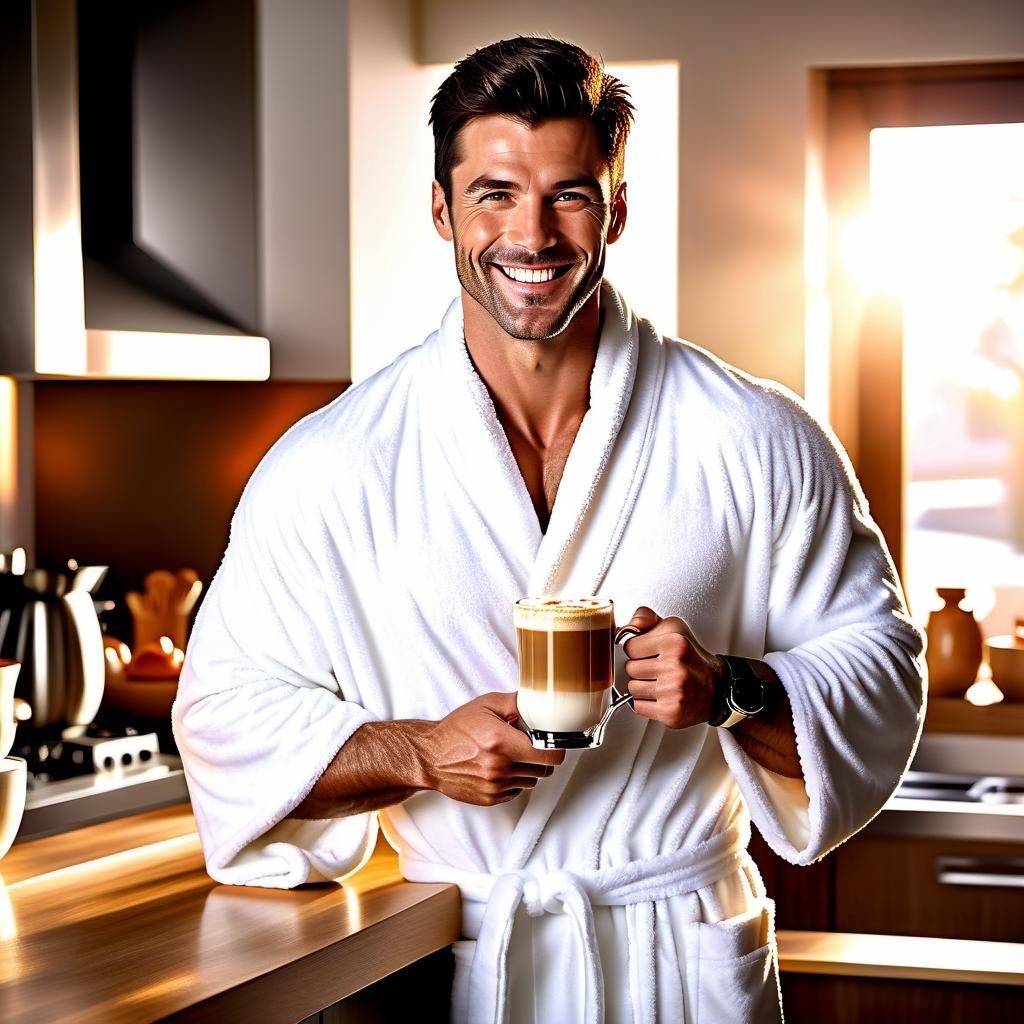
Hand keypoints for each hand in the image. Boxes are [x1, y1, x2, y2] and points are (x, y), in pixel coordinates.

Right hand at [417, 692, 564, 805]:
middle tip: (527, 745)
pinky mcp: (490, 798)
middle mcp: (499, 767)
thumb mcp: (486, 705)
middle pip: (543, 770)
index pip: (549, 755)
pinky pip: (516, 791)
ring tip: (509, 755)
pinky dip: (513, 780)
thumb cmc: (456, 730)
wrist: (430, 756)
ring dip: (527, 769)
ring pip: (531, 781)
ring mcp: (495, 786)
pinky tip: (499, 767)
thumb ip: (516, 703)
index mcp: (501, 742)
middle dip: (540, 757)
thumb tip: (540, 702)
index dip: (556, 749)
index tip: (553, 744)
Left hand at [620, 607, 724, 729]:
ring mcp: (674, 691)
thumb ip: (645, 617)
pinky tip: (660, 696)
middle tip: (656, 668)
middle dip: (639, 669)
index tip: (648, 652)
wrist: (716, 687)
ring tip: (659, 682)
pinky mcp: (671, 712)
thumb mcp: (673, 627)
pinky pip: (638, 707)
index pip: (630, 646)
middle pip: (630, 669)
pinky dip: (645, 703)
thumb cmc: (691, 657)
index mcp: (675, 642)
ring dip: (641, 687)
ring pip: (632, 689)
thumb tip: (628, 627)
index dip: (636, 650)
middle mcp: (675, 666)